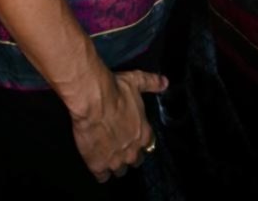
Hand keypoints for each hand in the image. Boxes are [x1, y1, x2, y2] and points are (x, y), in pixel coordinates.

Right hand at [71, 67, 167, 182]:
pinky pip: (102, 177)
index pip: (149, 145)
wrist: (93, 101)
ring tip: (108, 155)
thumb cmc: (116, 90)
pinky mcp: (98, 165)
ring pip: (119, 171)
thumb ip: (152, 83)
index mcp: (143, 133)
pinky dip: (100, 170)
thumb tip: (165, 82)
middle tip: (120, 145)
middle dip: (129, 155)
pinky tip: (96, 162)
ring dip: (115, 164)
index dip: (141, 141)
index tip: (134, 136)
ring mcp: (115, 160)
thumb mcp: (137, 81)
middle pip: (135, 161)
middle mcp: (132, 151)